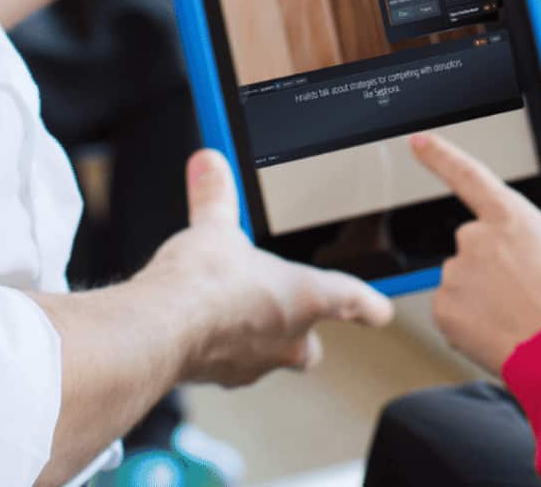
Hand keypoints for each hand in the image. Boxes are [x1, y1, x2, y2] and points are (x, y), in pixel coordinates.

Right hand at [139, 149, 394, 387]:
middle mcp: (289, 338)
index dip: (370, 305)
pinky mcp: (222, 377)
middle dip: (301, 329)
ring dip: (258, 337)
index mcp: (306, 297)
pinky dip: (221, 348)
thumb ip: (216, 196)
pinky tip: (200, 329)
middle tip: (281, 307)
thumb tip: (210, 164)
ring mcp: (257, 363)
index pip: (356, 302)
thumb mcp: (214, 226)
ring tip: (230, 312)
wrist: (161, 328)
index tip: (380, 310)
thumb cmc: (203, 283)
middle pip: (312, 345)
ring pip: (271, 356)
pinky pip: (232, 364)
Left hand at [411, 131, 540, 370]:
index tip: (418, 141)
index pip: (467, 174)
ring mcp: (455, 273)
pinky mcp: (443, 308)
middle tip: (522, 293)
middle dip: (490, 266)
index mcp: (511, 217)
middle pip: (473, 245)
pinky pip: (452, 310)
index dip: (440, 155)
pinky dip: (470, 322)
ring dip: (482, 296)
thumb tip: (533, 251)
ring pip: (462, 281)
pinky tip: (498, 332)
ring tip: (518, 317)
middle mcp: (475, 238)